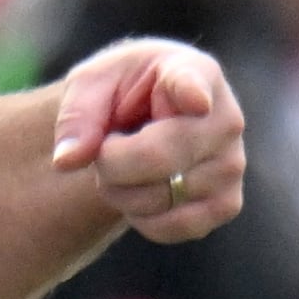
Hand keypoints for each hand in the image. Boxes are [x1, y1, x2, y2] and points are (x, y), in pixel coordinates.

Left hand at [50, 39, 247, 244]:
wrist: (147, 117)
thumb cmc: (120, 92)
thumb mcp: (90, 86)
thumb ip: (75, 117)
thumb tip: (66, 161)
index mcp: (192, 72)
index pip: (194, 85)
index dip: (193, 94)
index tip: (195, 100)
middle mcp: (225, 119)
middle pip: (158, 158)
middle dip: (110, 163)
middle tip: (105, 148)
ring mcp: (232, 165)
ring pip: (160, 197)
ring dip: (120, 191)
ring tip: (124, 165)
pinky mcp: (227, 204)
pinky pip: (171, 227)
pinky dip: (140, 217)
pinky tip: (140, 190)